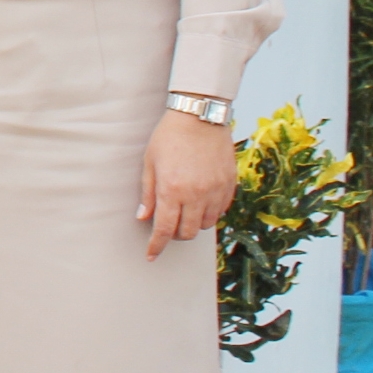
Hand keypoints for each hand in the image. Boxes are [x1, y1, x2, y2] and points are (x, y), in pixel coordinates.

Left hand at [139, 107, 238, 259]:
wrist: (200, 117)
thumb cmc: (169, 137)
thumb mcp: (150, 162)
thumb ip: (148, 193)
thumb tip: (143, 217)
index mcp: (172, 190)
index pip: (164, 229)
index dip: (157, 245)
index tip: (152, 255)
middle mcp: (196, 195)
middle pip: (187, 233)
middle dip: (175, 235)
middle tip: (167, 226)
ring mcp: (215, 191)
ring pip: (206, 225)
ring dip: (193, 224)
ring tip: (184, 211)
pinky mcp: (229, 185)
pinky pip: (221, 211)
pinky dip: (209, 213)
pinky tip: (200, 202)